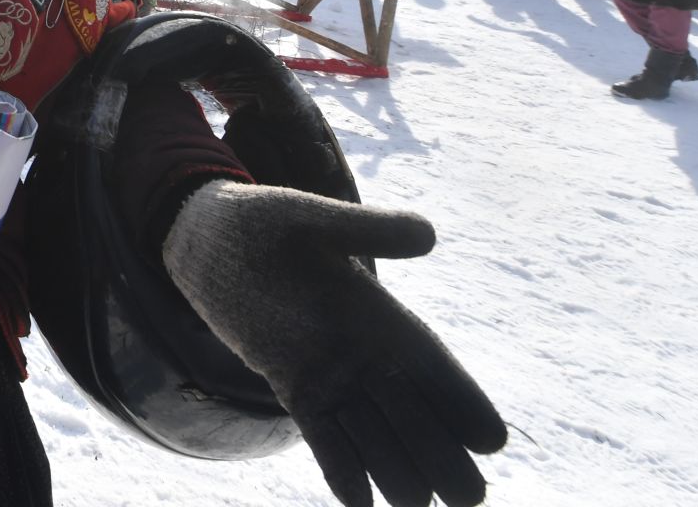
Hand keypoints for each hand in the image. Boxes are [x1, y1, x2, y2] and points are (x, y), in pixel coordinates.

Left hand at [165, 182, 505, 506]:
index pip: (431, 366)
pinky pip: (323, 436)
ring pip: (372, 434)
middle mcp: (361, 352)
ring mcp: (327, 374)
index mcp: (377, 314)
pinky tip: (359, 504)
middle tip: (469, 498)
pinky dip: (341, 468)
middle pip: (412, 412)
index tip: (491, 441)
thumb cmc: (260, 223)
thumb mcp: (310, 220)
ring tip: (419, 506)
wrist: (205, 243)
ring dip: (396, 470)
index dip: (461, 401)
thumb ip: (366, 229)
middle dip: (441, 453)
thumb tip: (428, 235)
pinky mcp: (291, 387)